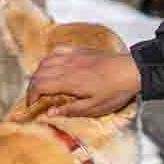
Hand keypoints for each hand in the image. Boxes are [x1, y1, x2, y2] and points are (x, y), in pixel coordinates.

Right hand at [26, 48, 141, 117]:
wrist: (132, 71)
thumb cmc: (115, 92)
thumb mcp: (95, 108)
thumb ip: (71, 110)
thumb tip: (49, 113)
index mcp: (70, 82)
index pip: (40, 85)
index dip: (31, 96)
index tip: (32, 105)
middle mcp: (67, 66)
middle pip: (39, 73)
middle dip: (32, 86)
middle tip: (35, 98)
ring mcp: (73, 56)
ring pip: (45, 61)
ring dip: (39, 73)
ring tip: (42, 85)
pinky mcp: (79, 51)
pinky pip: (57, 51)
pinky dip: (49, 59)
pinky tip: (52, 66)